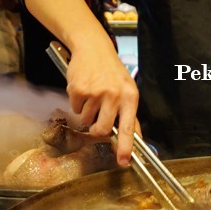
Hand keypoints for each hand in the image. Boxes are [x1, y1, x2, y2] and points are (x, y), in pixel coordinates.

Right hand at [64, 40, 140, 165]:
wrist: (93, 48)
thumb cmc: (112, 72)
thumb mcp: (127, 90)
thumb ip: (129, 115)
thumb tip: (135, 139)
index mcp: (129, 97)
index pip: (128, 128)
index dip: (125, 147)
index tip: (123, 162)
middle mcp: (113, 95)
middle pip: (101, 130)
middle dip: (96, 131)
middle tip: (95, 124)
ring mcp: (95, 93)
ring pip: (85, 120)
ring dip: (86, 114)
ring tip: (92, 97)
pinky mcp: (78, 89)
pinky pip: (75, 108)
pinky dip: (77, 103)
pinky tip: (84, 90)